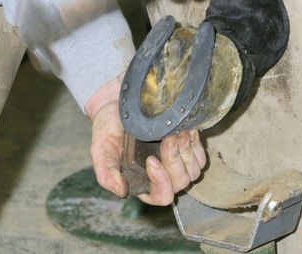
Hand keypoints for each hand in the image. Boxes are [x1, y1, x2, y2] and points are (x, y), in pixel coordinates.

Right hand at [85, 75, 206, 204]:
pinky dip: (195, 145)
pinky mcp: (186, 149)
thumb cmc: (108, 129)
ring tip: (177, 133)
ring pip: (193, 172)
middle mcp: (162, 177)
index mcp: (141, 183)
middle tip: (167, 138)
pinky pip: (200, 157)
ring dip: (187, 152)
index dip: (161, 181)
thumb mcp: (100, 150)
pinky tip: (186, 131)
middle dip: (175, 160)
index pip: (161, 196)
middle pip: (180, 183)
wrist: (117, 105)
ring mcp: (176, 164)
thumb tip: (122, 192)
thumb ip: (107, 174)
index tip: (151, 159)